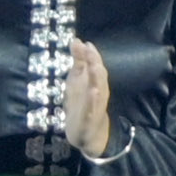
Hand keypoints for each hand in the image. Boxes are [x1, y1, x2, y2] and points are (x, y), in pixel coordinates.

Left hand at [61, 37, 115, 162]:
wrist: (87, 135)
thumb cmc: (82, 104)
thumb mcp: (77, 81)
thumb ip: (79, 61)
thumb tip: (77, 40)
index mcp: (93, 83)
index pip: (94, 66)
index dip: (91, 55)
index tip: (86, 43)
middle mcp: (97, 92)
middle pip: (98, 76)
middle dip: (94, 63)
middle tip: (89, 50)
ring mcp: (94, 106)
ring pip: (98, 91)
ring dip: (96, 79)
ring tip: (93, 67)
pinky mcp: (88, 119)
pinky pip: (91, 109)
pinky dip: (92, 101)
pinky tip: (93, 92)